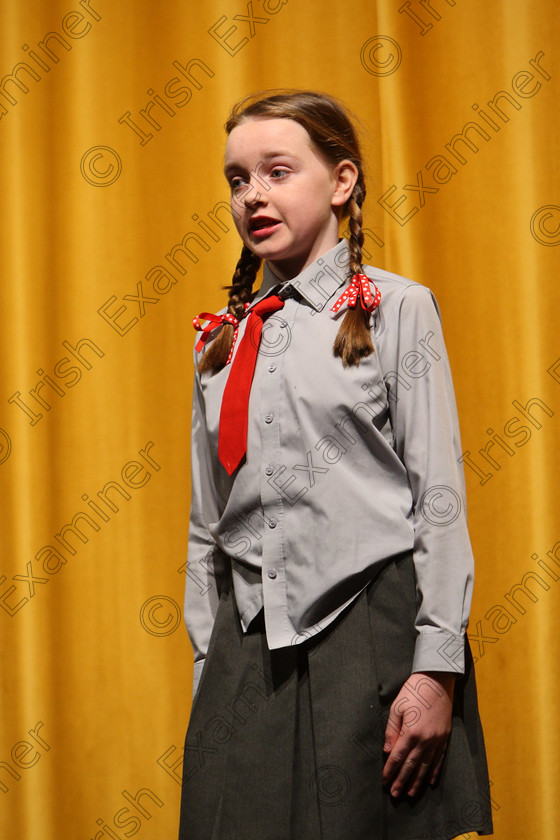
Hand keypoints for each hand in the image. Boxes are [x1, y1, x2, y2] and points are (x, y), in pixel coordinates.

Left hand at [382, 671, 454, 797]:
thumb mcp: (397, 707)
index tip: (384, 781)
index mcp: (411, 732)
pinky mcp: (445, 737)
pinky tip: (429, 781)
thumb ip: (392, 729)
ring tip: (411, 793)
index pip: (398, 757)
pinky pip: (439, 758)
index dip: (390, 770)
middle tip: (395, 794)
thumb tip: (388, 750)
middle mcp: (425, 739)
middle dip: (402, 781)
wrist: (437, 680)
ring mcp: (437, 739)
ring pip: (426, 766)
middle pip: (411, 765)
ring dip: (417, 781)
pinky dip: (433, 771)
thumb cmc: (414, 691)